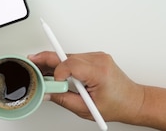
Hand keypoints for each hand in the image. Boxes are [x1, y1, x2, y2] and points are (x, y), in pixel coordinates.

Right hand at [29, 51, 144, 123]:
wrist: (133, 101)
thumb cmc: (117, 105)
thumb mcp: (86, 108)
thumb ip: (63, 99)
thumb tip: (47, 92)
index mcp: (99, 72)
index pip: (71, 64)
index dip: (57, 72)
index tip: (50, 82)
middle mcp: (99, 60)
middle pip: (66, 56)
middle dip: (47, 60)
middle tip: (32, 61)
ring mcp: (98, 56)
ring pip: (69, 56)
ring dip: (56, 63)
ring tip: (42, 71)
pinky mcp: (96, 57)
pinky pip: (75, 57)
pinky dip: (65, 64)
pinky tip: (56, 71)